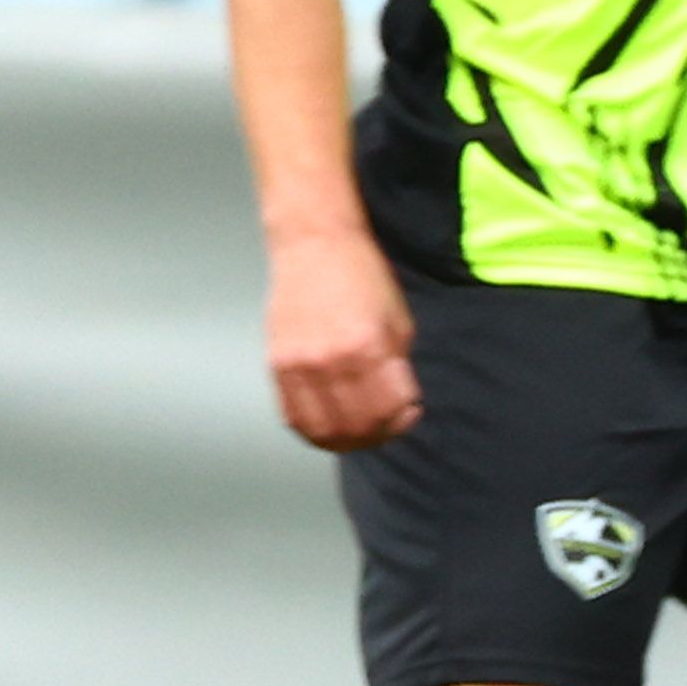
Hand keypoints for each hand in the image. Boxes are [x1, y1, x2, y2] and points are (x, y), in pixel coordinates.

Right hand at [263, 224, 423, 451]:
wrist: (314, 245)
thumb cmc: (361, 275)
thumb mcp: (398, 319)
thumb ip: (398, 366)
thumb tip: (399, 406)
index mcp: (370, 346)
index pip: (391, 409)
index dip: (404, 419)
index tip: (408, 412)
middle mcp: (333, 360)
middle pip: (358, 427)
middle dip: (378, 434)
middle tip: (385, 426)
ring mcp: (301, 365)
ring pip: (324, 431)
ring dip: (346, 440)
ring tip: (357, 431)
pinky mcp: (278, 365)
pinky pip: (293, 417)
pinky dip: (314, 430)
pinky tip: (329, 423)